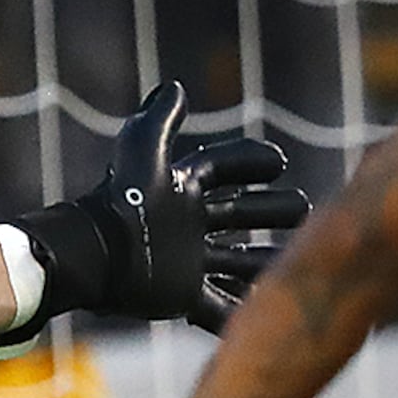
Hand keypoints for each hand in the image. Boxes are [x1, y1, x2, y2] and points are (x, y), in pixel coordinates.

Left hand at [17, 81, 311, 331]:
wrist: (95, 258)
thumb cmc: (120, 202)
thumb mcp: (141, 151)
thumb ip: (160, 119)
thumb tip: (174, 87)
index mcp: (180, 189)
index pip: (221, 168)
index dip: (249, 161)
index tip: (278, 162)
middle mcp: (186, 225)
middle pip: (238, 214)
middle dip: (270, 211)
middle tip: (303, 210)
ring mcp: (186, 262)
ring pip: (237, 261)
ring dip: (265, 261)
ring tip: (298, 259)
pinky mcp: (182, 296)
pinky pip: (220, 306)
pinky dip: (242, 309)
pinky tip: (269, 311)